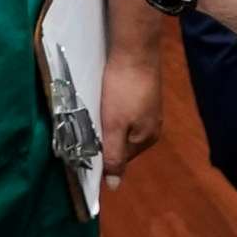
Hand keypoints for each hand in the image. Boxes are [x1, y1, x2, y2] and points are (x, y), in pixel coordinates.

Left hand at [100, 3, 164, 183]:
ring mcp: (150, 109)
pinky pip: (126, 110)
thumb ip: (113, 157)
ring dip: (108, 121)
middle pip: (122, 142)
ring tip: (94, 110)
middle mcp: (152, 127)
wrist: (135, 49)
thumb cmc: (123, 90)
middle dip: (105, 137)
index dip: (101, 153)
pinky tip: (105, 98)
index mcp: (147, 138)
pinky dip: (113, 108)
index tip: (83, 142)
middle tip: (86, 125)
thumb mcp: (114, 127)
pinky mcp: (144, 93)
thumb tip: (114, 188)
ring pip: (123, 125)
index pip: (120, 159)